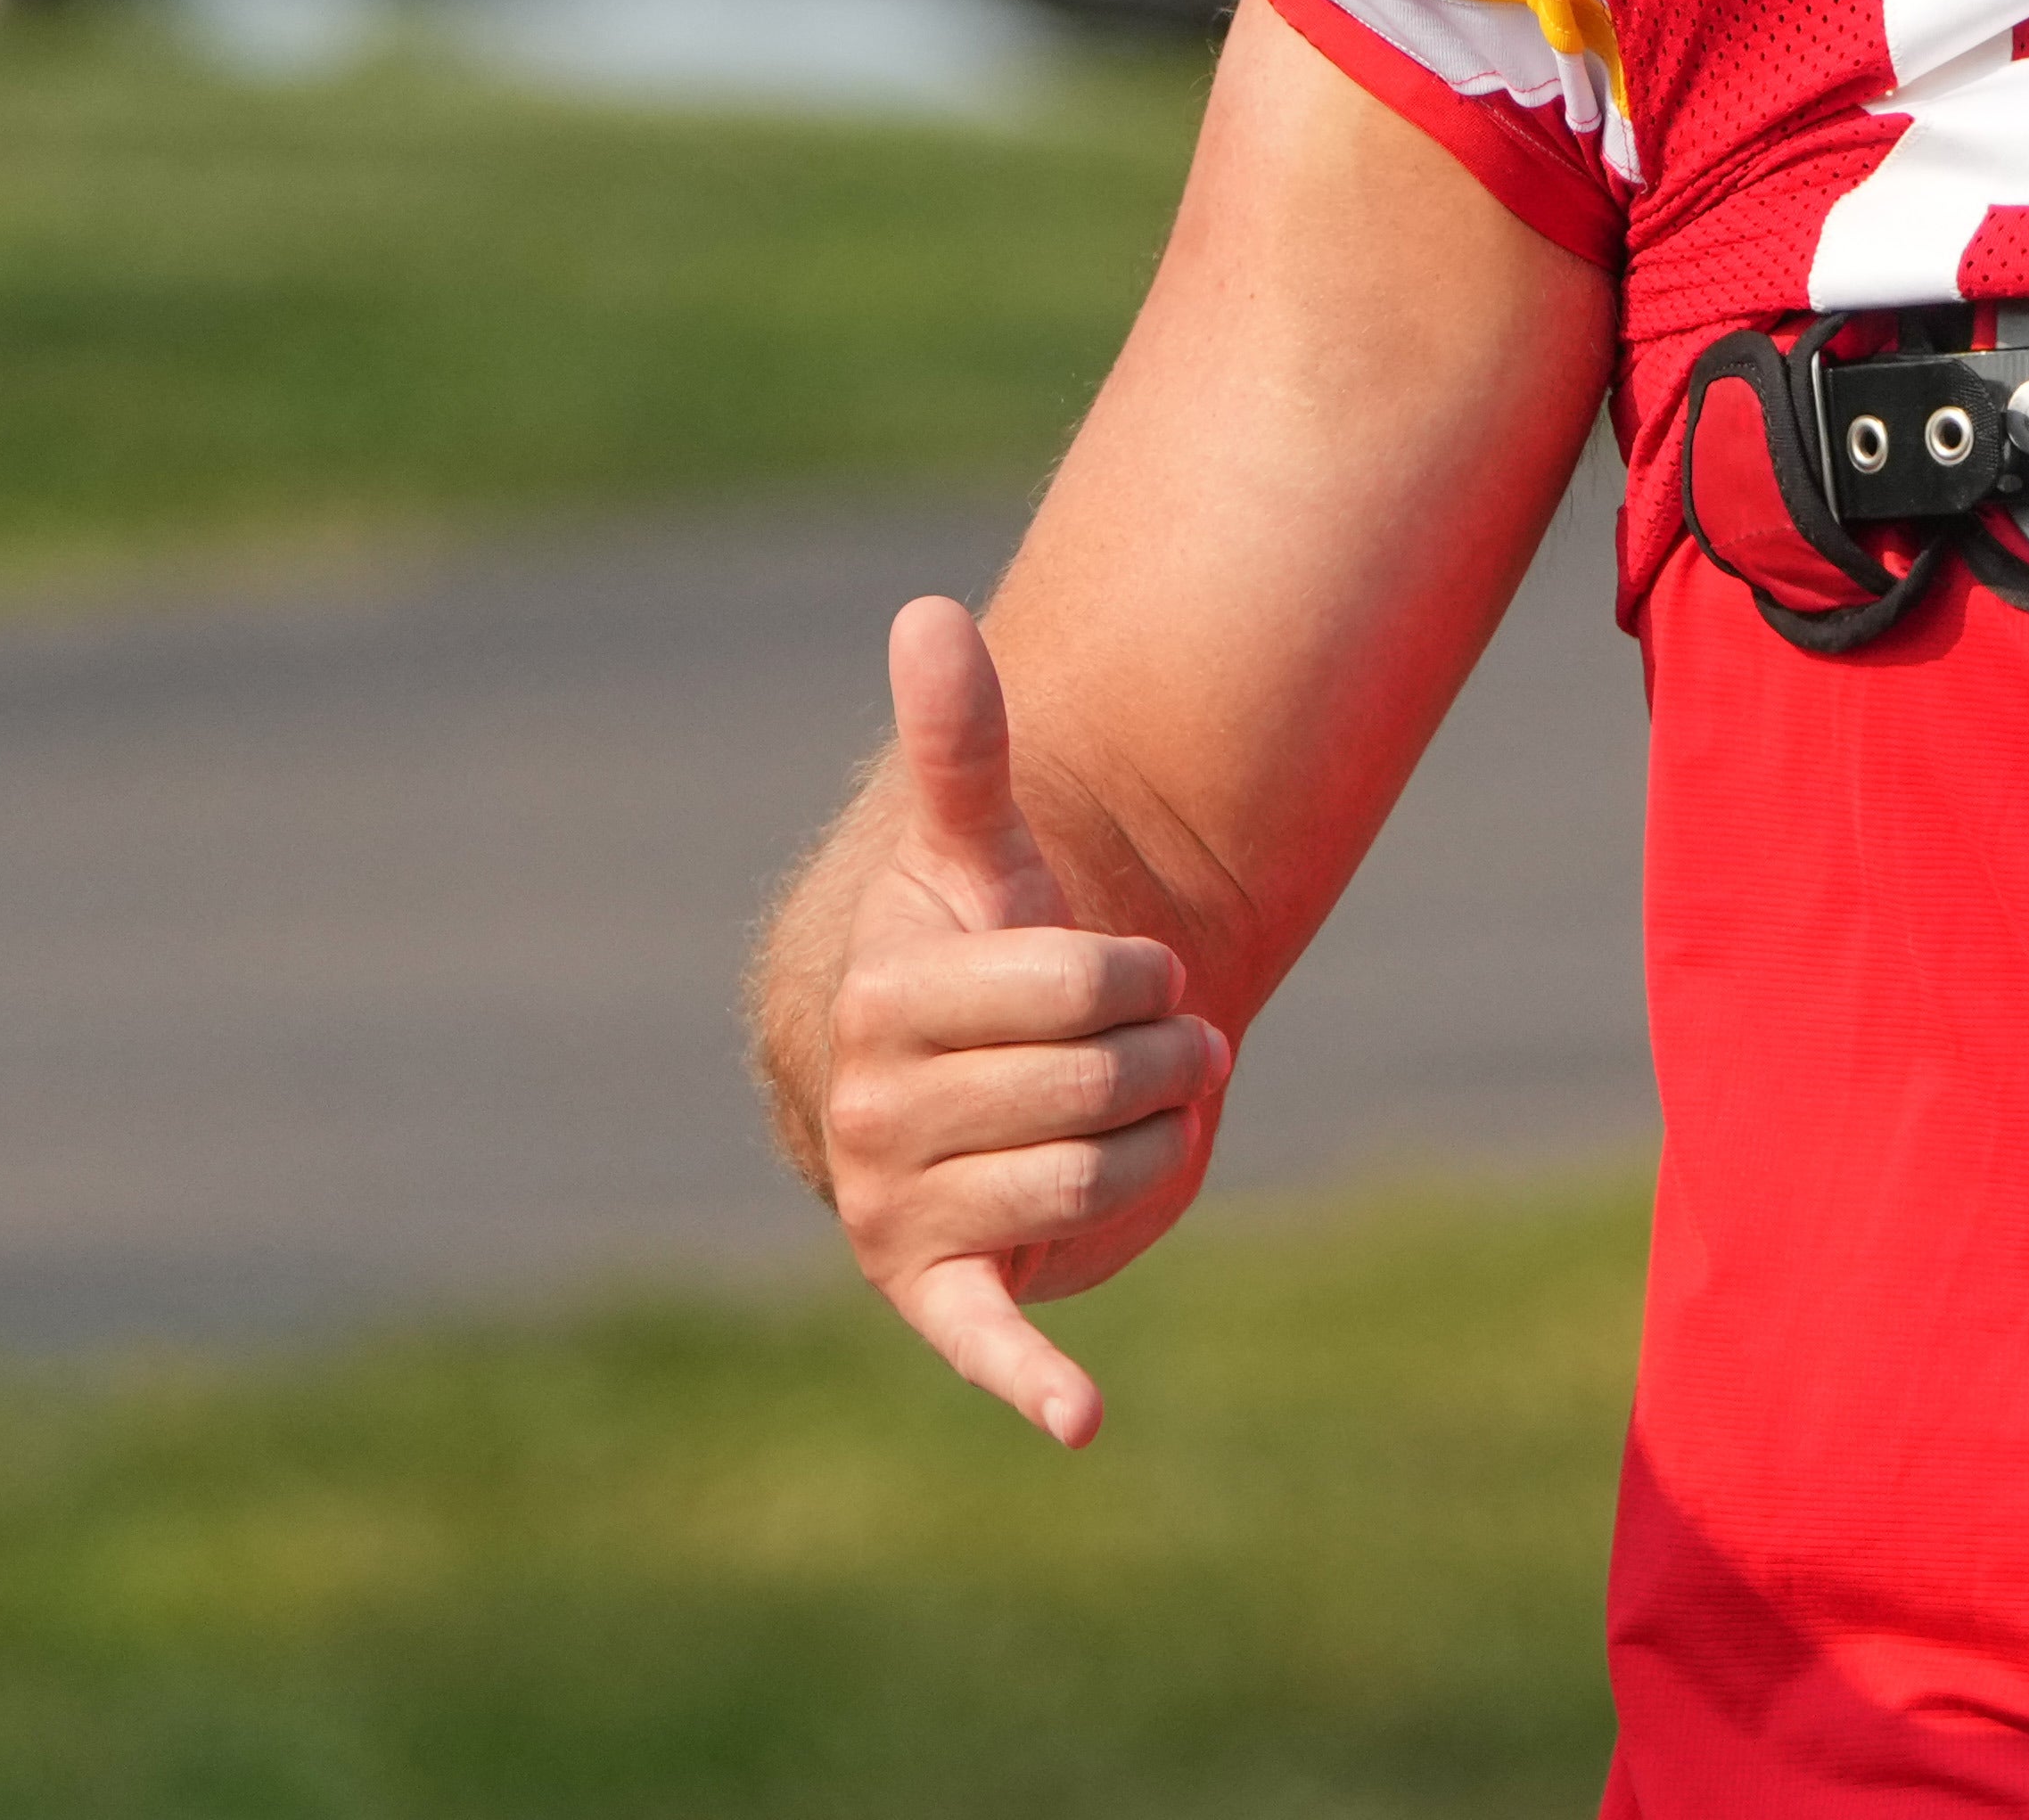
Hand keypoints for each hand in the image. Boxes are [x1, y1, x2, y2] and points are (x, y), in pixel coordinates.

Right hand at [818, 592, 1232, 1444]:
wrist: (977, 1083)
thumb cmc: (995, 959)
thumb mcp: (986, 861)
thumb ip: (962, 747)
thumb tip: (927, 611)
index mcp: (884, 1001)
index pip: (1084, 983)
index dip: (1138, 973)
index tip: (1118, 971)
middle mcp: (872, 1113)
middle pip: (1105, 1082)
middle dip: (1156, 1060)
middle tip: (1138, 1051)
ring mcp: (898, 1211)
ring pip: (1102, 1179)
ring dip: (1151, 1144)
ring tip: (1124, 1119)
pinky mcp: (941, 1298)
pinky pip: (989, 1340)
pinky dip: (1036, 1379)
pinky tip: (1085, 1417)